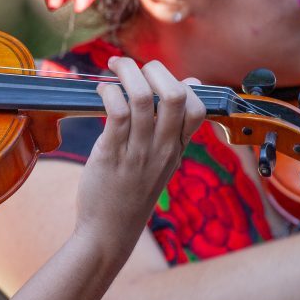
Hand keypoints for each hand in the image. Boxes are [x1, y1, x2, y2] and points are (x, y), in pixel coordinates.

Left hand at [73, 57, 204, 255]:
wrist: (110, 232)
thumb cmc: (131, 194)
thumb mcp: (160, 164)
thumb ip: (171, 132)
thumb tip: (184, 88)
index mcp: (176, 150)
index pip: (198, 108)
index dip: (183, 84)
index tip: (160, 79)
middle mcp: (162, 149)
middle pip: (176, 95)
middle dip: (155, 69)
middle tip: (134, 67)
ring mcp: (139, 152)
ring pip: (143, 97)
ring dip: (127, 72)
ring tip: (113, 68)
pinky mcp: (112, 154)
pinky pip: (117, 111)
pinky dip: (109, 92)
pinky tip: (101, 91)